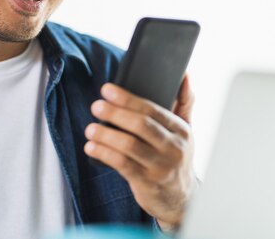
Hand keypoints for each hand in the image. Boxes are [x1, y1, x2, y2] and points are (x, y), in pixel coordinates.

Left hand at [84, 75, 196, 230]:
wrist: (181, 199)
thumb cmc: (175, 157)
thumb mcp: (184, 131)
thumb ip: (184, 102)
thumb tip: (184, 74)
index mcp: (181, 130)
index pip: (152, 109)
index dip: (127, 98)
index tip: (107, 89)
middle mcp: (174, 148)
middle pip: (141, 125)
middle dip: (115, 113)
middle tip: (96, 106)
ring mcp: (161, 167)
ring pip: (129, 145)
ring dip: (105, 135)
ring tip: (90, 128)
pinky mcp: (147, 183)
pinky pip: (122, 165)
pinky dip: (104, 154)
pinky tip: (91, 147)